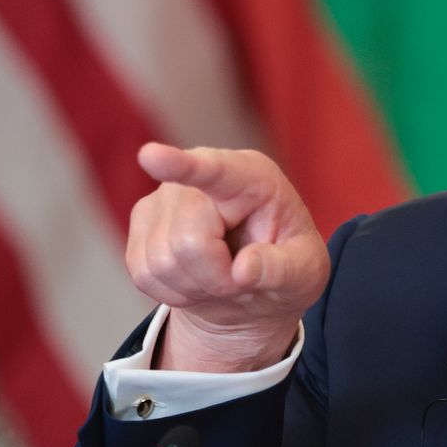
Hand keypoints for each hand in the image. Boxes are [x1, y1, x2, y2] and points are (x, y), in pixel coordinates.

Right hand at [126, 143, 329, 371]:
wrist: (251, 286)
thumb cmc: (285, 268)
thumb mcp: (305, 273)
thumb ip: (283, 269)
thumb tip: (243, 268)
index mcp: (251, 177)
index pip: (215, 171)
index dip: (180, 165)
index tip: (150, 155)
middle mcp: (200, 179)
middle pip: (189, 242)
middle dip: (216, 278)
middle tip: (240, 279)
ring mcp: (163, 197)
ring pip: (162, 262)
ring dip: (195, 287)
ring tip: (221, 278)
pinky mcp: (140, 223)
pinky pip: (143, 273)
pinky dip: (172, 291)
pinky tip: (196, 281)